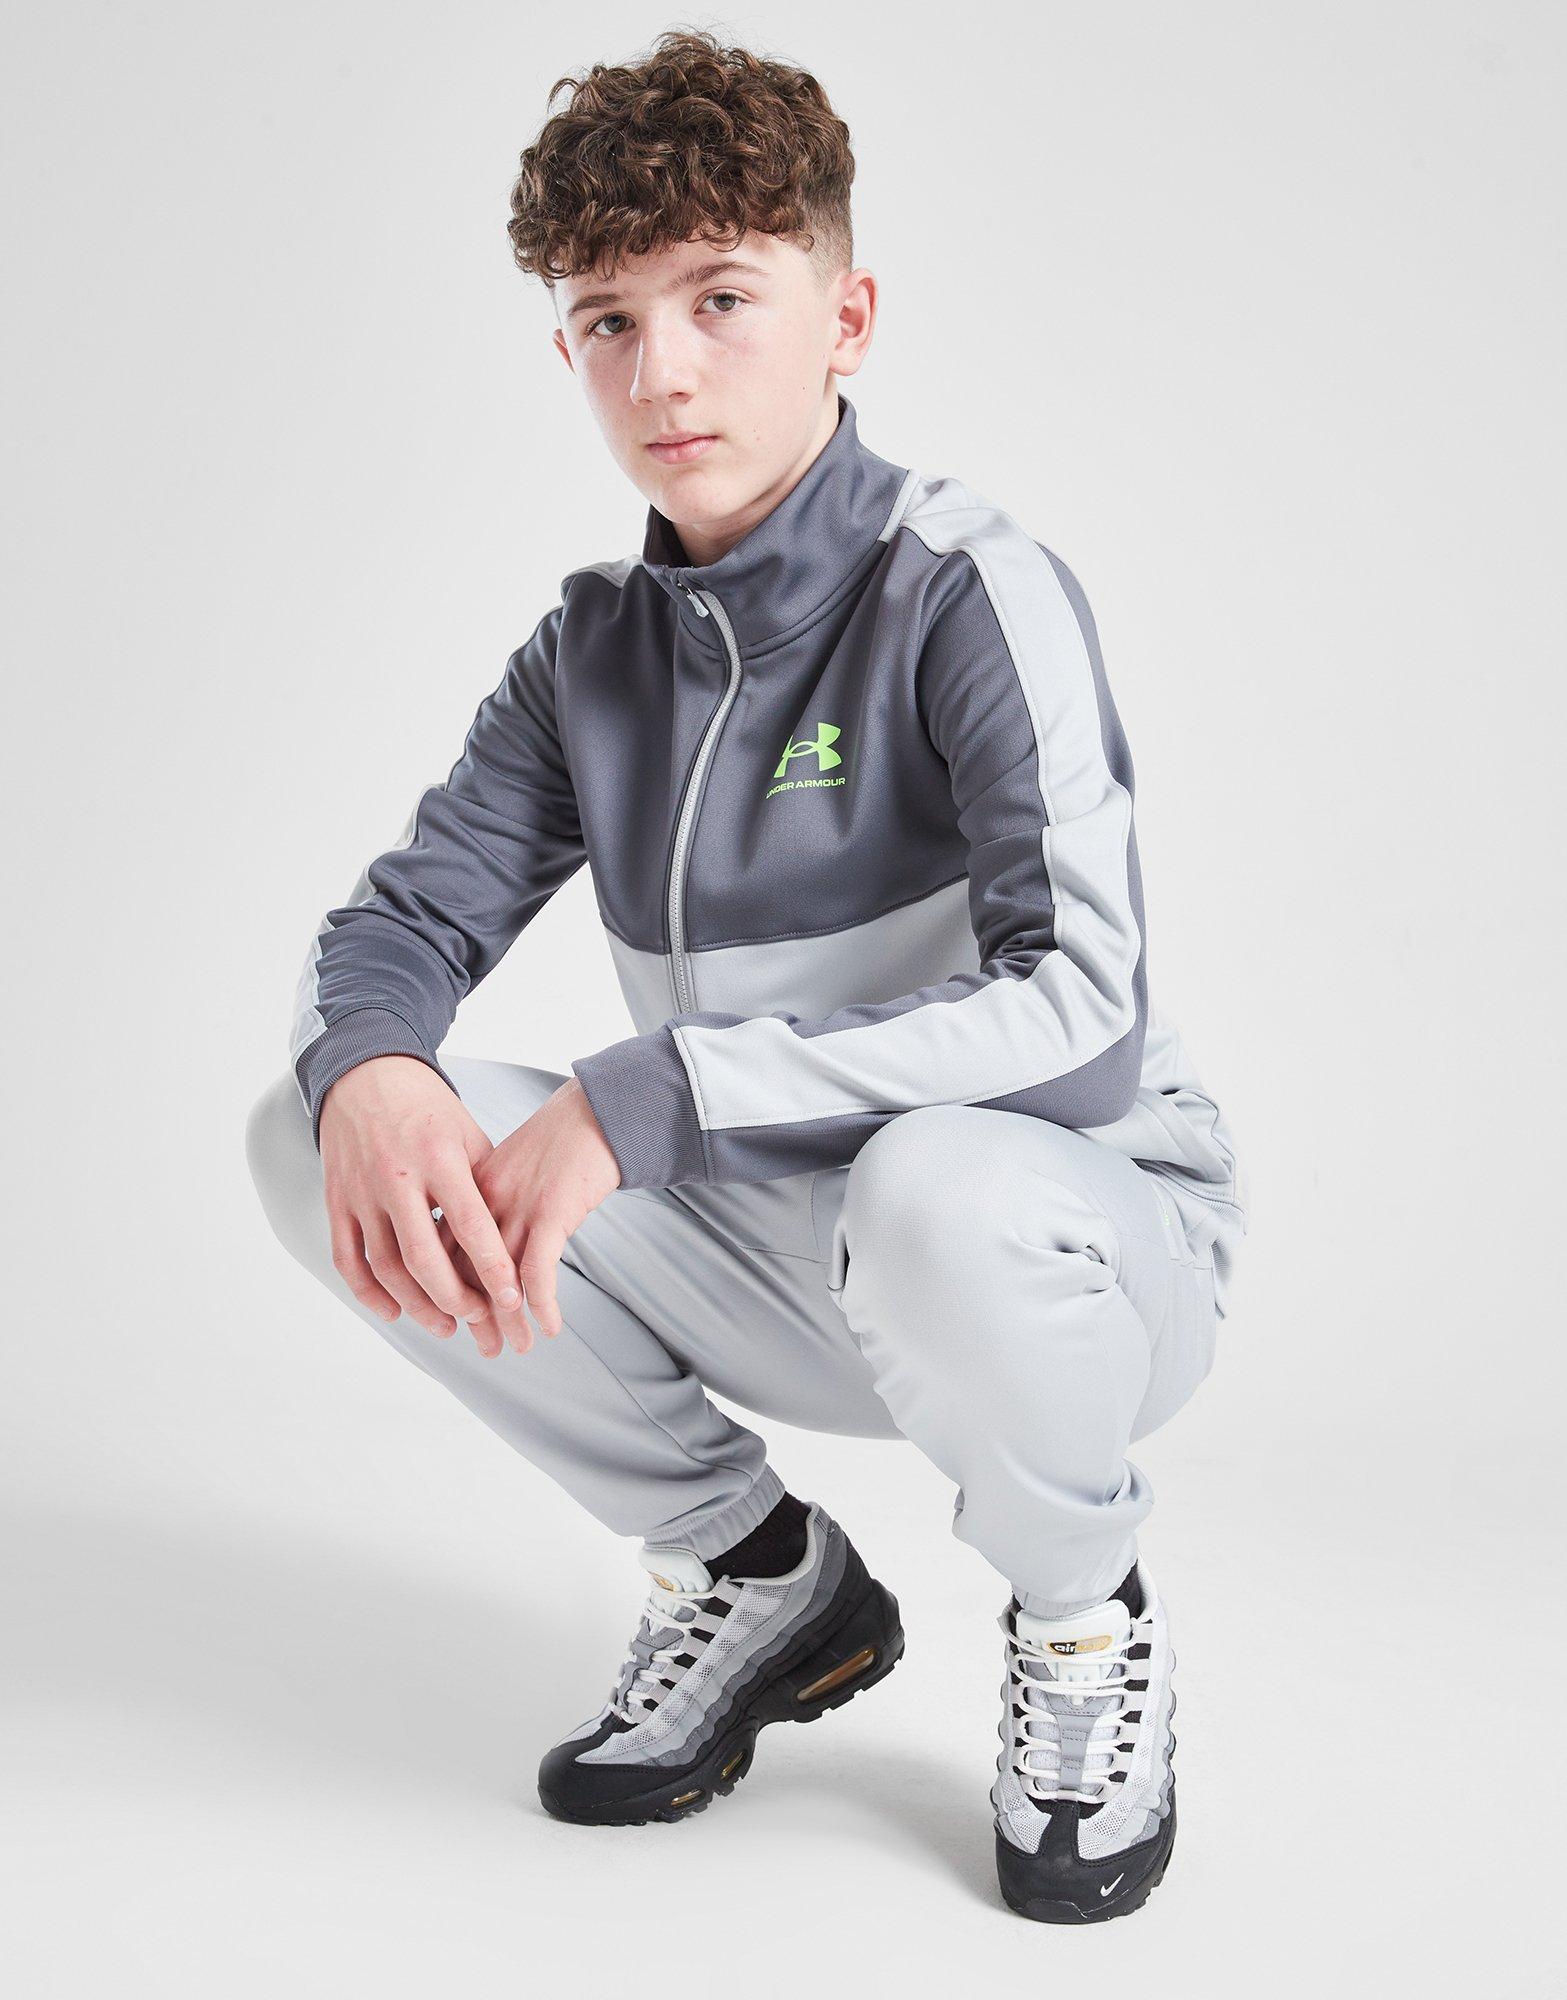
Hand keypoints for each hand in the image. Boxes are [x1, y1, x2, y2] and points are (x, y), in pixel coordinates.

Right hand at [319, 1055, 534, 1353]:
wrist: (364, 1076)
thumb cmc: (428, 1110)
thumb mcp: (467, 1134)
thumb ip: (485, 1184)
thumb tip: (514, 1238)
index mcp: (438, 1156)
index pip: (469, 1223)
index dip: (491, 1266)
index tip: (511, 1299)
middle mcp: (397, 1176)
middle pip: (423, 1257)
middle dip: (454, 1298)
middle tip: (478, 1318)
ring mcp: (361, 1191)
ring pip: (386, 1266)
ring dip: (416, 1304)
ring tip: (444, 1325)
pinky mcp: (337, 1201)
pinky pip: (348, 1260)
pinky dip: (369, 1293)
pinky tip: (394, 1312)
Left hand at [434, 1076, 621, 1358]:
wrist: (597, 1110)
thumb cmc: (560, 1140)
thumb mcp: (513, 1169)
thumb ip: (494, 1203)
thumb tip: (489, 1246)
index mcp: (468, 1186)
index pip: (442, 1248)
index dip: (447, 1290)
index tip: (459, 1320)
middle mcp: (485, 1199)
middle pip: (465, 1269)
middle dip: (475, 1317)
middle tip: (487, 1348)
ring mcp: (517, 1206)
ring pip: (501, 1279)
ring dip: (509, 1322)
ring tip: (520, 1348)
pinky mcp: (553, 1211)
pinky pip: (540, 1271)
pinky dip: (543, 1305)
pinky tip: (551, 1326)